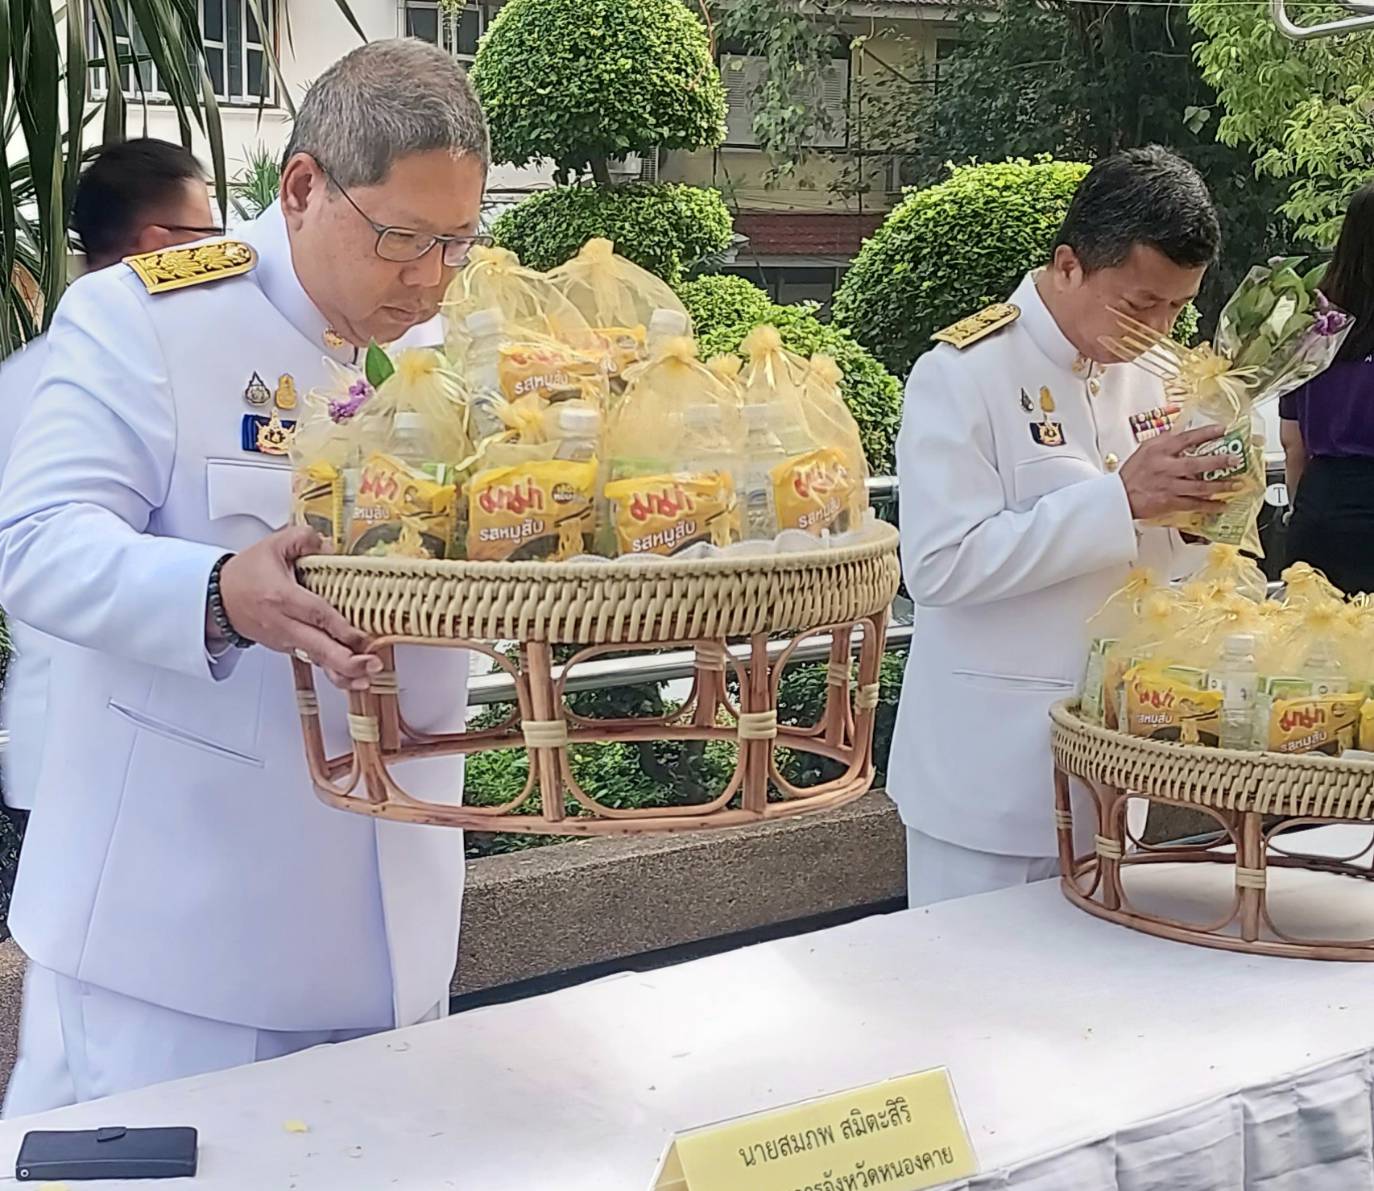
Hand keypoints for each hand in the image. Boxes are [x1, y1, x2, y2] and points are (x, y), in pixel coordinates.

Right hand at [218, 527, 379, 690]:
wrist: (218, 599)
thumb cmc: (246, 573)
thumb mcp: (273, 545)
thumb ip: (303, 539)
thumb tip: (330, 545)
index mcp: (280, 597)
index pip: (315, 614)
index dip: (341, 628)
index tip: (363, 638)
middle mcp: (283, 624)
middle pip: (317, 647)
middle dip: (347, 660)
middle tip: (372, 665)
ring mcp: (285, 640)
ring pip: (317, 661)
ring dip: (343, 674)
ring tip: (368, 678)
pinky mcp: (288, 649)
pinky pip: (314, 662)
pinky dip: (334, 673)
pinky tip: (356, 679)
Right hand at [1118, 424, 1241, 520]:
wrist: (1119, 497)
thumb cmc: (1132, 473)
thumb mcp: (1145, 450)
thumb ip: (1164, 440)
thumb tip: (1182, 430)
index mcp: (1159, 451)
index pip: (1186, 438)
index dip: (1206, 433)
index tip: (1223, 430)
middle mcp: (1165, 468)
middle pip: (1196, 463)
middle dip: (1219, 461)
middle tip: (1235, 459)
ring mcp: (1169, 486)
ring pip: (1199, 486)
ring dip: (1220, 485)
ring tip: (1236, 484)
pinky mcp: (1169, 502)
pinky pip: (1194, 504)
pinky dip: (1209, 506)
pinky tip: (1221, 505)